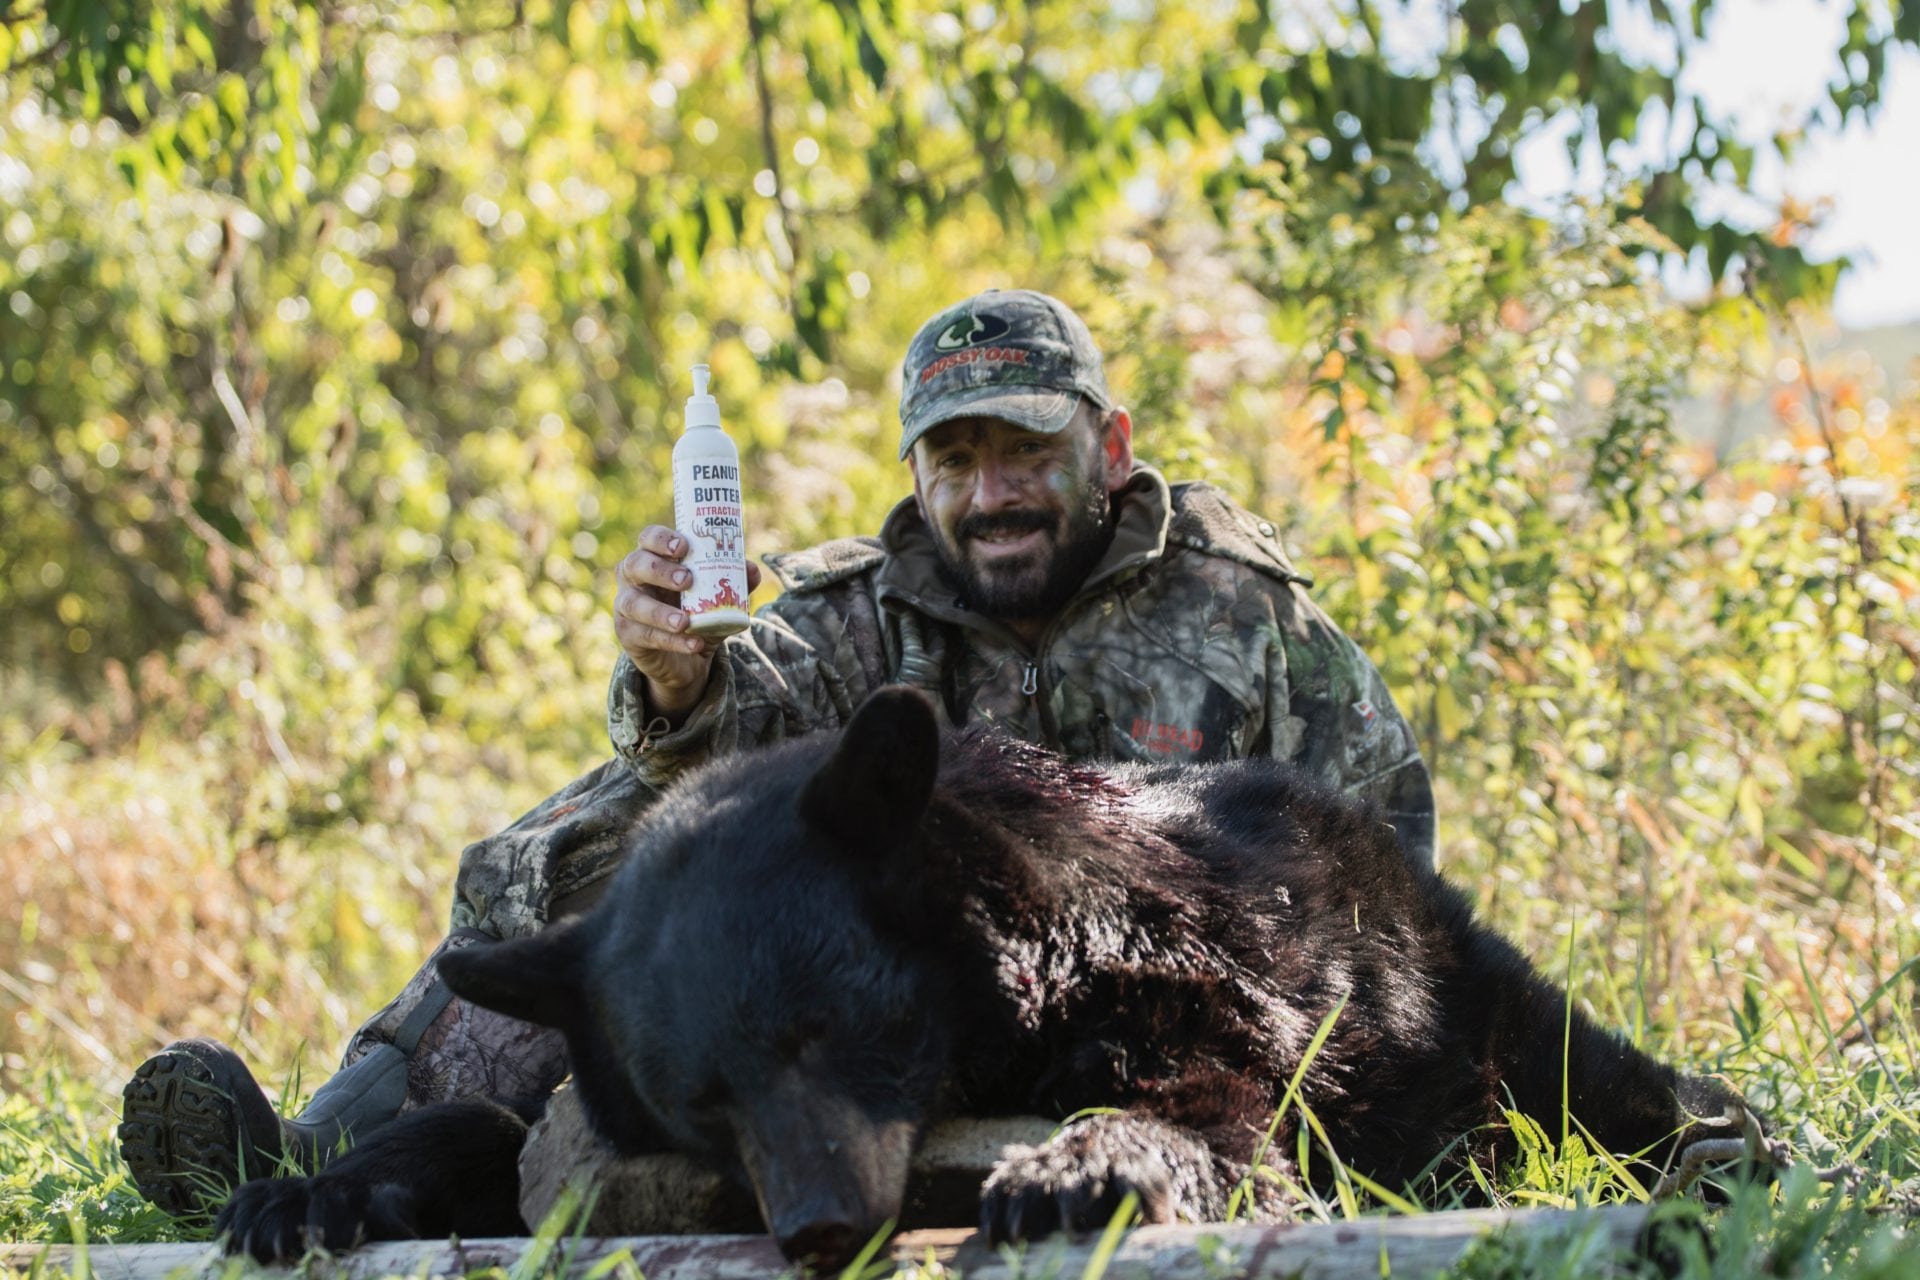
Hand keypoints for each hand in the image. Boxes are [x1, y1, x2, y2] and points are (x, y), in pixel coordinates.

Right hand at [614, 525, 760, 719]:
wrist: (686, 658)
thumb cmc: (698, 613)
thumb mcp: (718, 598)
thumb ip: (734, 583)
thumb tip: (751, 569)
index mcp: (653, 558)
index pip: (648, 538)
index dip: (661, 539)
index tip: (684, 546)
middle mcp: (633, 578)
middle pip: (634, 564)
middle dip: (660, 571)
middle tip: (687, 580)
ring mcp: (625, 606)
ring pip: (634, 604)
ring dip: (660, 613)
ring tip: (686, 621)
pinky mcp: (628, 635)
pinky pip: (645, 636)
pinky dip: (672, 641)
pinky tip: (693, 643)